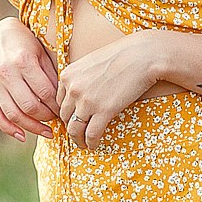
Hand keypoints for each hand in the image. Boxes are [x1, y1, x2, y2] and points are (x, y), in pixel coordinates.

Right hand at [0, 18, 58, 140]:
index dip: (57, 105)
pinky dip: (9, 129)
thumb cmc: (25, 42)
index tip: (66, 110)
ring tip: (47, 132)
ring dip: (32, 127)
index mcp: (23, 61)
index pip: (44, 92)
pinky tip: (23, 136)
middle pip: (29, 106)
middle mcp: (6, 73)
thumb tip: (63, 101)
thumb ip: (51, 75)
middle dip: (47, 117)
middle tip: (58, 119)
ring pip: (13, 114)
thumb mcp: (41, 52)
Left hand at [56, 33, 160, 147]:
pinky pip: (91, 134)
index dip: (66, 113)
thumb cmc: (121, 56)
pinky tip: (93, 145)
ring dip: (78, 140)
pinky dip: (91, 143)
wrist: (142, 56)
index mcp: (68, 75)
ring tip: (83, 144)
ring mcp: (87, 101)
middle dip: (70, 127)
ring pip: (74, 129)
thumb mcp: (91, 62)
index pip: (59, 101)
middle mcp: (73, 88)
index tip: (72, 119)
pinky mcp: (103, 111)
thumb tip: (81, 93)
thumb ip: (81, 77)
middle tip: (77, 134)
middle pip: (64, 117)